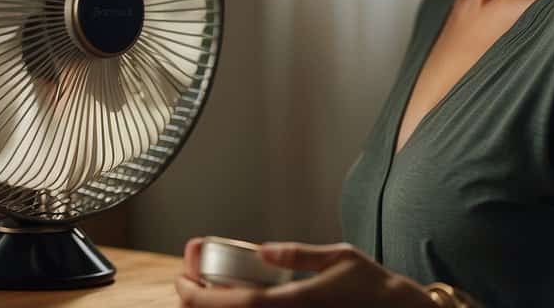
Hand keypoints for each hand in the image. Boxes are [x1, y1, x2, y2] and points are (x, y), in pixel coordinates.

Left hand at [175, 238, 435, 306]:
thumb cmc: (371, 285)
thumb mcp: (339, 257)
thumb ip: (299, 254)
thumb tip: (263, 250)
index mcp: (296, 301)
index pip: (238, 303)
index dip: (202, 295)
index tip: (182, 278)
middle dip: (198, 303)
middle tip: (185, 282)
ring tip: (201, 290)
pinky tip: (231, 299)